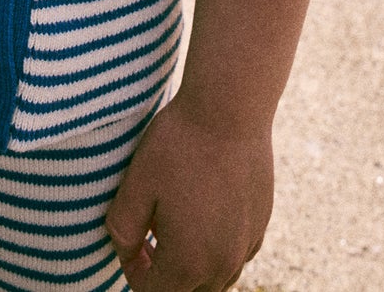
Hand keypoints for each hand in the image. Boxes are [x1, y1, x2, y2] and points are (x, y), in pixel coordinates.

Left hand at [105, 98, 273, 291]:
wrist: (231, 109)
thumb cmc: (179, 145)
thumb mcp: (136, 184)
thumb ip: (122, 229)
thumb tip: (126, 249)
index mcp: (188, 262)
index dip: (134, 272)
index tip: (128, 242)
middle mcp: (223, 263)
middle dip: (163, 274)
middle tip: (147, 237)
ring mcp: (247, 245)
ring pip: (216, 277)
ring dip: (191, 264)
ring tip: (173, 225)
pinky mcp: (261, 224)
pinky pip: (235, 254)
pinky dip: (216, 247)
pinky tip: (203, 211)